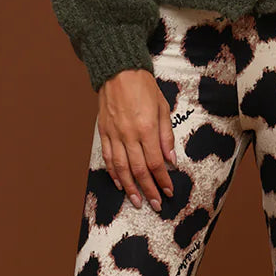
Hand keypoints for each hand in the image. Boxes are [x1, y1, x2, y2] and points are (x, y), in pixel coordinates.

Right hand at [98, 69, 176, 211]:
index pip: (156, 162)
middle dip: (148, 190)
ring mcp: (114, 134)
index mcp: (146, 128)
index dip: (163, 180)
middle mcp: (129, 135)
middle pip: (139, 170)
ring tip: (137, 202)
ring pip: (121, 168)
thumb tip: (171, 160)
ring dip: (130, 188)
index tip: (169, 191)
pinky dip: (114, 173)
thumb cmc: (144, 87)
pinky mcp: (104, 132)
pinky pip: (108, 158)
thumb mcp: (162, 108)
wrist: (118, 71)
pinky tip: (120, 184)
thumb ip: (166, 136)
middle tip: (156, 205)